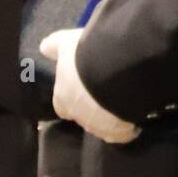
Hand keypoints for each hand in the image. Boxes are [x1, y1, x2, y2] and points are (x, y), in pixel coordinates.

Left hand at [39, 28, 140, 143]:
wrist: (114, 71)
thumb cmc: (85, 57)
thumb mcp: (66, 43)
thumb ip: (54, 46)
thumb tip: (43, 48)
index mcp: (63, 98)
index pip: (62, 104)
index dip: (71, 95)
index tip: (80, 87)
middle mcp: (78, 116)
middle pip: (83, 115)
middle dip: (91, 105)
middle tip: (104, 89)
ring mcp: (99, 127)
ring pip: (102, 124)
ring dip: (109, 114)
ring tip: (121, 99)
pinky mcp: (118, 133)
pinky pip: (123, 133)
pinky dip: (127, 128)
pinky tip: (134, 116)